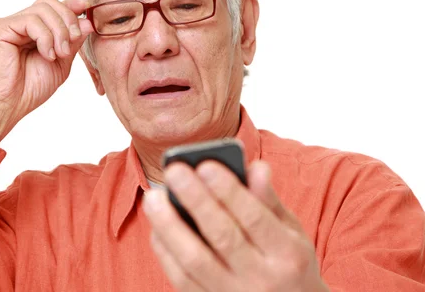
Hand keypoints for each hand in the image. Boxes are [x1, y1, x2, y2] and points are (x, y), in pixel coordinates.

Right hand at [0, 0, 92, 143]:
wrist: (10, 104)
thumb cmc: (31, 87)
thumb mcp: (63, 62)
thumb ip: (73, 41)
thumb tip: (88, 22)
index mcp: (36, 29)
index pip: (54, 5)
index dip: (71, 5)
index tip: (87, 9)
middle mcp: (22, 23)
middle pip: (49, 2)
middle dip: (67, 19)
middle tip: (72, 42)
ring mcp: (11, 24)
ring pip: (42, 9)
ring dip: (58, 31)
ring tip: (59, 54)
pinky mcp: (1, 28)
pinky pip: (30, 20)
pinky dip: (45, 37)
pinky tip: (46, 54)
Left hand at [143, 161, 328, 291]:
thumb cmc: (288, 262)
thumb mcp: (292, 231)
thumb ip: (268, 199)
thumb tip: (255, 167)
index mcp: (288, 255)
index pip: (255, 218)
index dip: (229, 191)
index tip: (205, 165)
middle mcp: (262, 279)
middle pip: (222, 237)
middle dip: (196, 200)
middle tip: (174, 171)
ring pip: (194, 260)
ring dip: (170, 226)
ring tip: (154, 197)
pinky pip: (181, 279)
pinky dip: (165, 251)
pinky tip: (157, 227)